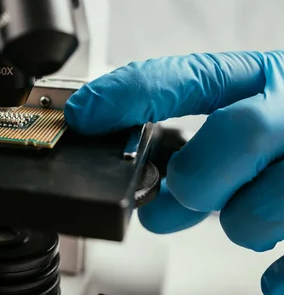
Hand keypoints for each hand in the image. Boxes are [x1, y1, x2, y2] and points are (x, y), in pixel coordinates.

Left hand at [64, 51, 283, 293]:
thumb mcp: (256, 107)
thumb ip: (200, 139)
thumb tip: (146, 192)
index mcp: (265, 77)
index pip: (188, 76)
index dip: (129, 94)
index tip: (84, 115)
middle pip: (238, 137)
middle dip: (194, 179)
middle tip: (174, 198)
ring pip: (258, 210)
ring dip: (237, 223)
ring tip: (245, 213)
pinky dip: (279, 273)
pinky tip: (273, 273)